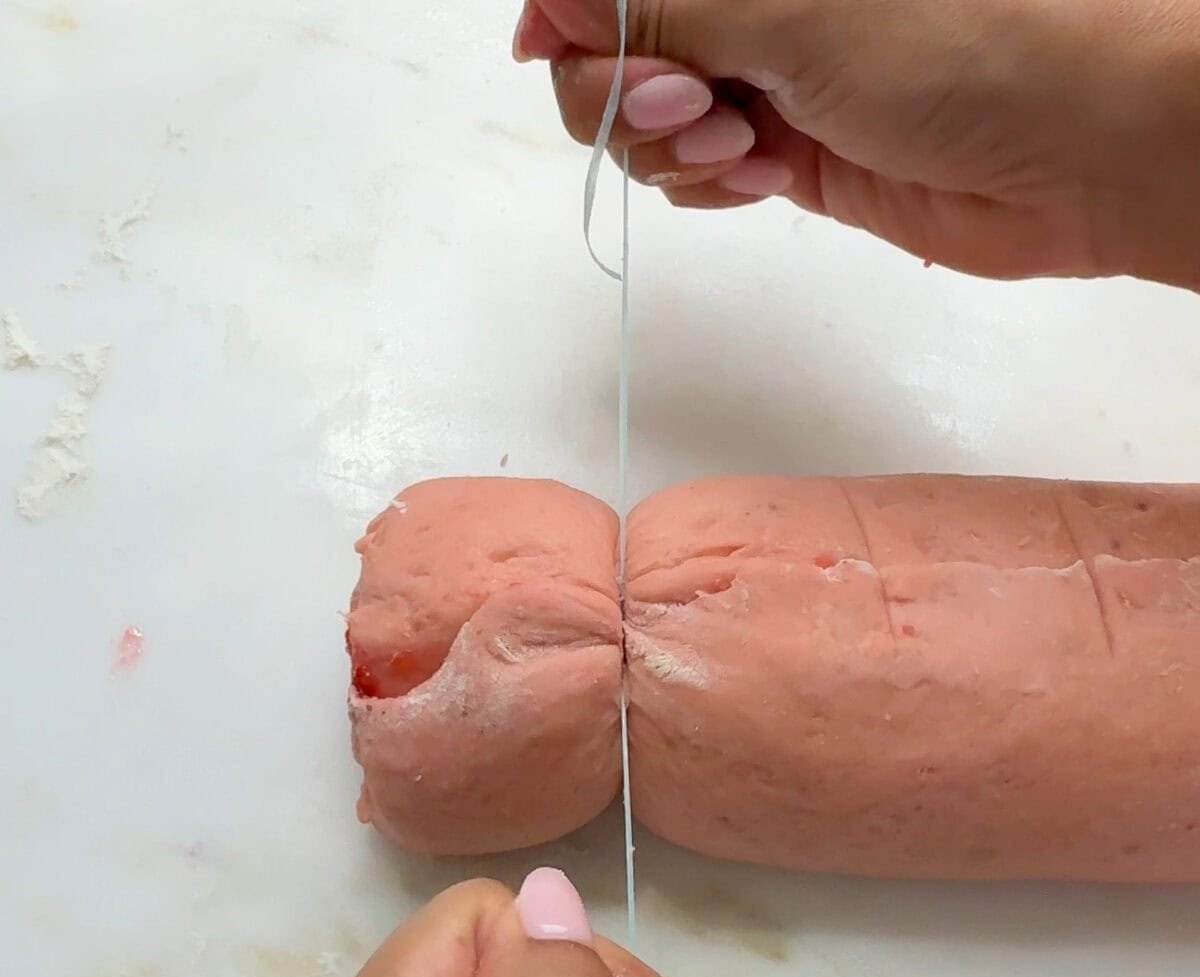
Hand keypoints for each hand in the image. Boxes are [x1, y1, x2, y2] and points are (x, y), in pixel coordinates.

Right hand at [514, 0, 1199, 287]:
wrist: (1073, 149)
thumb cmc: (953, 44)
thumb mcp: (787, 9)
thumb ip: (660, 8)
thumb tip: (549, 2)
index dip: (564, 15)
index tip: (547, 53)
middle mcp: (744, 9)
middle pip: (613, 55)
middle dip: (626, 94)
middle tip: (695, 110)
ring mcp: (765, 81)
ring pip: (650, 127)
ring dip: (675, 150)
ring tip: (750, 149)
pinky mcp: (786, 154)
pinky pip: (698, 176)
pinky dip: (710, 185)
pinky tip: (762, 178)